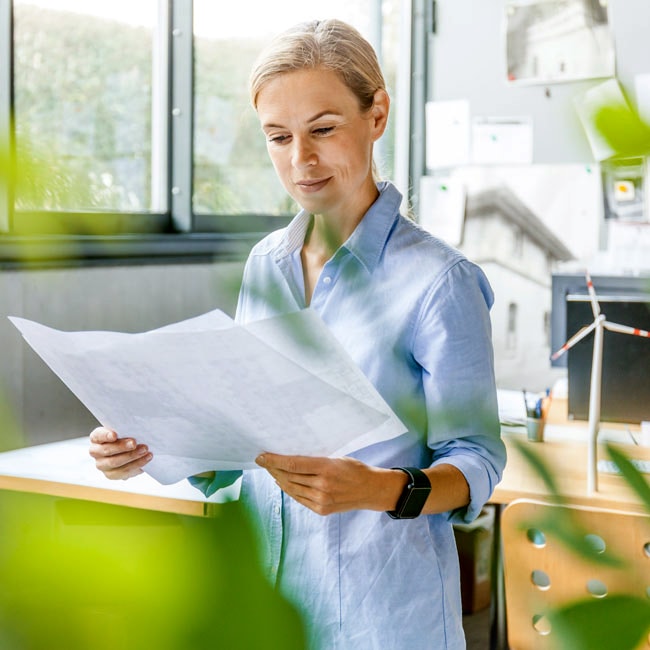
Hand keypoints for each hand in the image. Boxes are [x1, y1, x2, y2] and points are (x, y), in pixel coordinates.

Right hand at [89, 427, 151, 479]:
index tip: (115, 435)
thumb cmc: (126, 436)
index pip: (98, 435)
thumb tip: (138, 429)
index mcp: (96, 438)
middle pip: (107, 450)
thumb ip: (126, 430)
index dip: (106, 435)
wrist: (129, 450)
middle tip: (134, 443)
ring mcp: (102, 465)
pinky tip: (145, 459)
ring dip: (131, 457)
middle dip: (122, 447)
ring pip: (115, 463)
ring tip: (145, 451)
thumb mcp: (125, 430)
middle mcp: (96, 452)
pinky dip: (136, 465)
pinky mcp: (111, 474)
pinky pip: (123, 472)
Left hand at [255, 453, 405, 515]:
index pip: (293, 464)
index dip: (274, 460)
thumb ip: (315, 461)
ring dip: (278, 479)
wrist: (371, 490)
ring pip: (291, 488)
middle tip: (262, 461)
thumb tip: (290, 458)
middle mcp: (322, 486)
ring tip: (270, 470)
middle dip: (273, 468)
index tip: (261, 456)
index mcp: (326, 468)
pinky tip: (282, 482)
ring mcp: (321, 500)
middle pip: (289, 476)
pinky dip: (289, 489)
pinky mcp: (321, 510)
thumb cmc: (354, 469)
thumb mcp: (336, 458)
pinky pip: (299, 498)